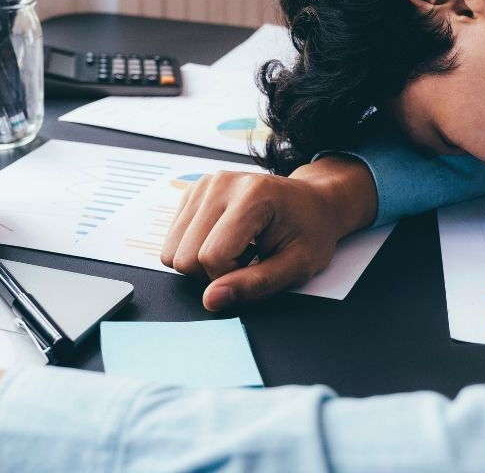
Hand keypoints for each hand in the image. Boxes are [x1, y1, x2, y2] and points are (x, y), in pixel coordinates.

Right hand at [161, 155, 376, 310]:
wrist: (312, 203)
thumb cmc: (310, 232)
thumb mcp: (296, 266)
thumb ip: (255, 285)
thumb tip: (211, 300)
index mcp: (252, 195)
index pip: (212, 256)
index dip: (230, 278)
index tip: (256, 268)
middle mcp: (221, 184)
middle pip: (184, 256)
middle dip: (212, 272)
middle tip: (246, 259)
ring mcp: (203, 185)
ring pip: (172, 251)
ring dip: (201, 261)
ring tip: (236, 249)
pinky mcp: (192, 192)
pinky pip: (172, 239)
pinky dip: (195, 248)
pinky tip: (224, 239)